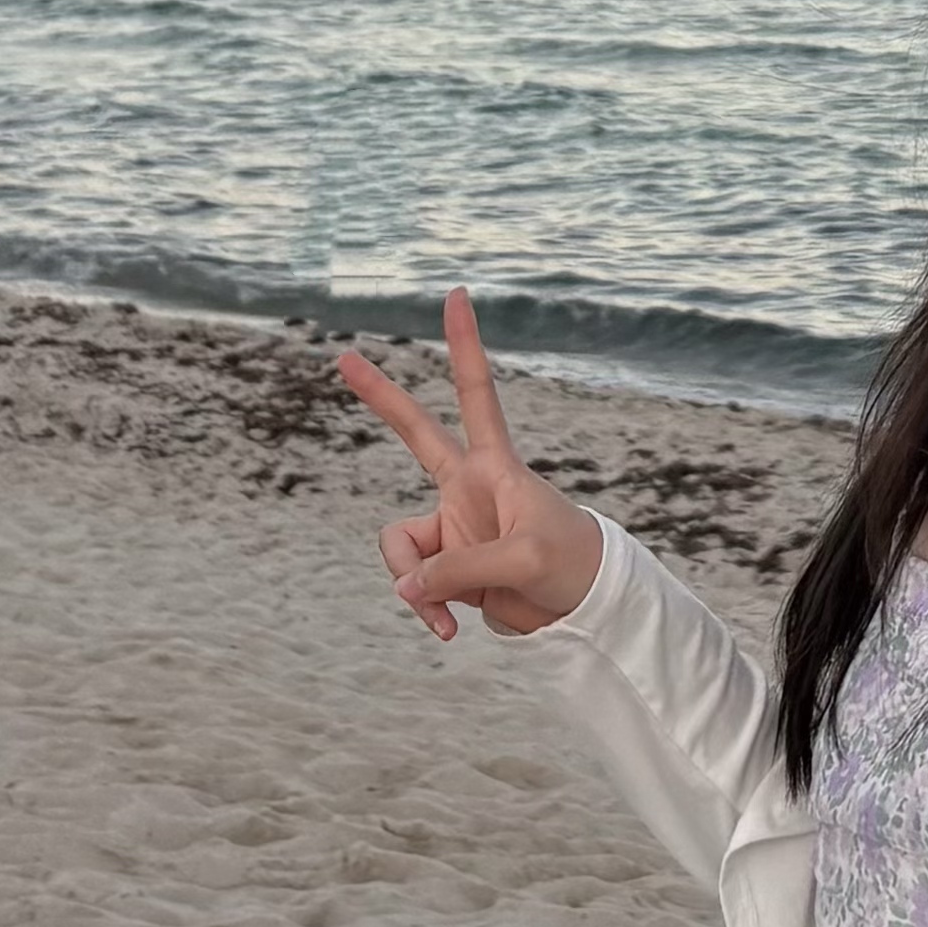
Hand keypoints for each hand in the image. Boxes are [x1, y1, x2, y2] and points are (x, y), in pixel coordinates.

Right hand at [336, 286, 603, 640]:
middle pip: (414, 433)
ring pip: (400, 547)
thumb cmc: (571, 567)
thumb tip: (406, 588)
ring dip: (415, 583)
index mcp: (494, 468)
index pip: (475, 394)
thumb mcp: (519, 561)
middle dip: (381, 396)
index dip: (464, 346)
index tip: (457, 295)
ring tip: (445, 614)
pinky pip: (414, 586)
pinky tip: (449, 631)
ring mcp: (454, 528)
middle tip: (343, 356)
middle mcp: (467, 490)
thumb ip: (456, 568)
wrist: (584, 611)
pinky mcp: (449, 569)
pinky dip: (426, 609)